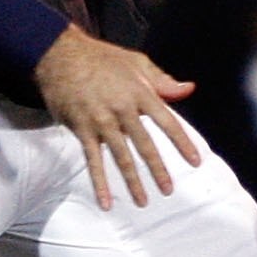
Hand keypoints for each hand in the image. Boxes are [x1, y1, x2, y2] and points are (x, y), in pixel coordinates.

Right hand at [35, 25, 201, 209]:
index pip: (168, 122)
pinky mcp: (82, 129)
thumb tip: (189, 88)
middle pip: (145, 145)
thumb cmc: (101, 58)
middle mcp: (123, 110)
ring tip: (143, 201)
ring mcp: (101, 121)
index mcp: (140, 93)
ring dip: (133, 181)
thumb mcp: (136, 62)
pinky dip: (99, 183)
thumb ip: (163, 80)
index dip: (182, 143)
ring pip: (121, 157)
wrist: (61, 55)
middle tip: (168, 190)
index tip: (195, 161)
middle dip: (158, 170)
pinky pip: (93, 160)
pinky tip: (106, 201)